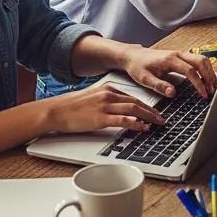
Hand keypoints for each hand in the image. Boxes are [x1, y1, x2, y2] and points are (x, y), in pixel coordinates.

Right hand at [44, 83, 165, 133]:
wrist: (55, 111)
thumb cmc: (70, 107)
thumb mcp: (92, 98)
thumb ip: (106, 101)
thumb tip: (119, 110)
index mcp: (108, 89)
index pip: (132, 97)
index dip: (145, 105)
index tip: (154, 111)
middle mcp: (108, 95)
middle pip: (136, 102)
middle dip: (151, 111)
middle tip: (161, 118)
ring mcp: (105, 106)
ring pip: (133, 109)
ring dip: (148, 117)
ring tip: (157, 123)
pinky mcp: (100, 118)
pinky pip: (123, 120)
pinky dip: (135, 124)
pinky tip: (143, 128)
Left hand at [120, 46, 216, 99]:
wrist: (134, 55)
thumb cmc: (138, 67)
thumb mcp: (144, 79)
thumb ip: (159, 86)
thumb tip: (172, 93)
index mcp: (170, 60)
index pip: (190, 71)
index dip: (199, 83)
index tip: (204, 94)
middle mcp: (178, 54)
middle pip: (201, 62)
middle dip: (209, 76)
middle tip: (213, 91)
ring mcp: (181, 53)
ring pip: (202, 59)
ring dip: (209, 72)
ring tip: (214, 86)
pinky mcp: (181, 56)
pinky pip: (198, 59)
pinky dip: (206, 68)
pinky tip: (208, 78)